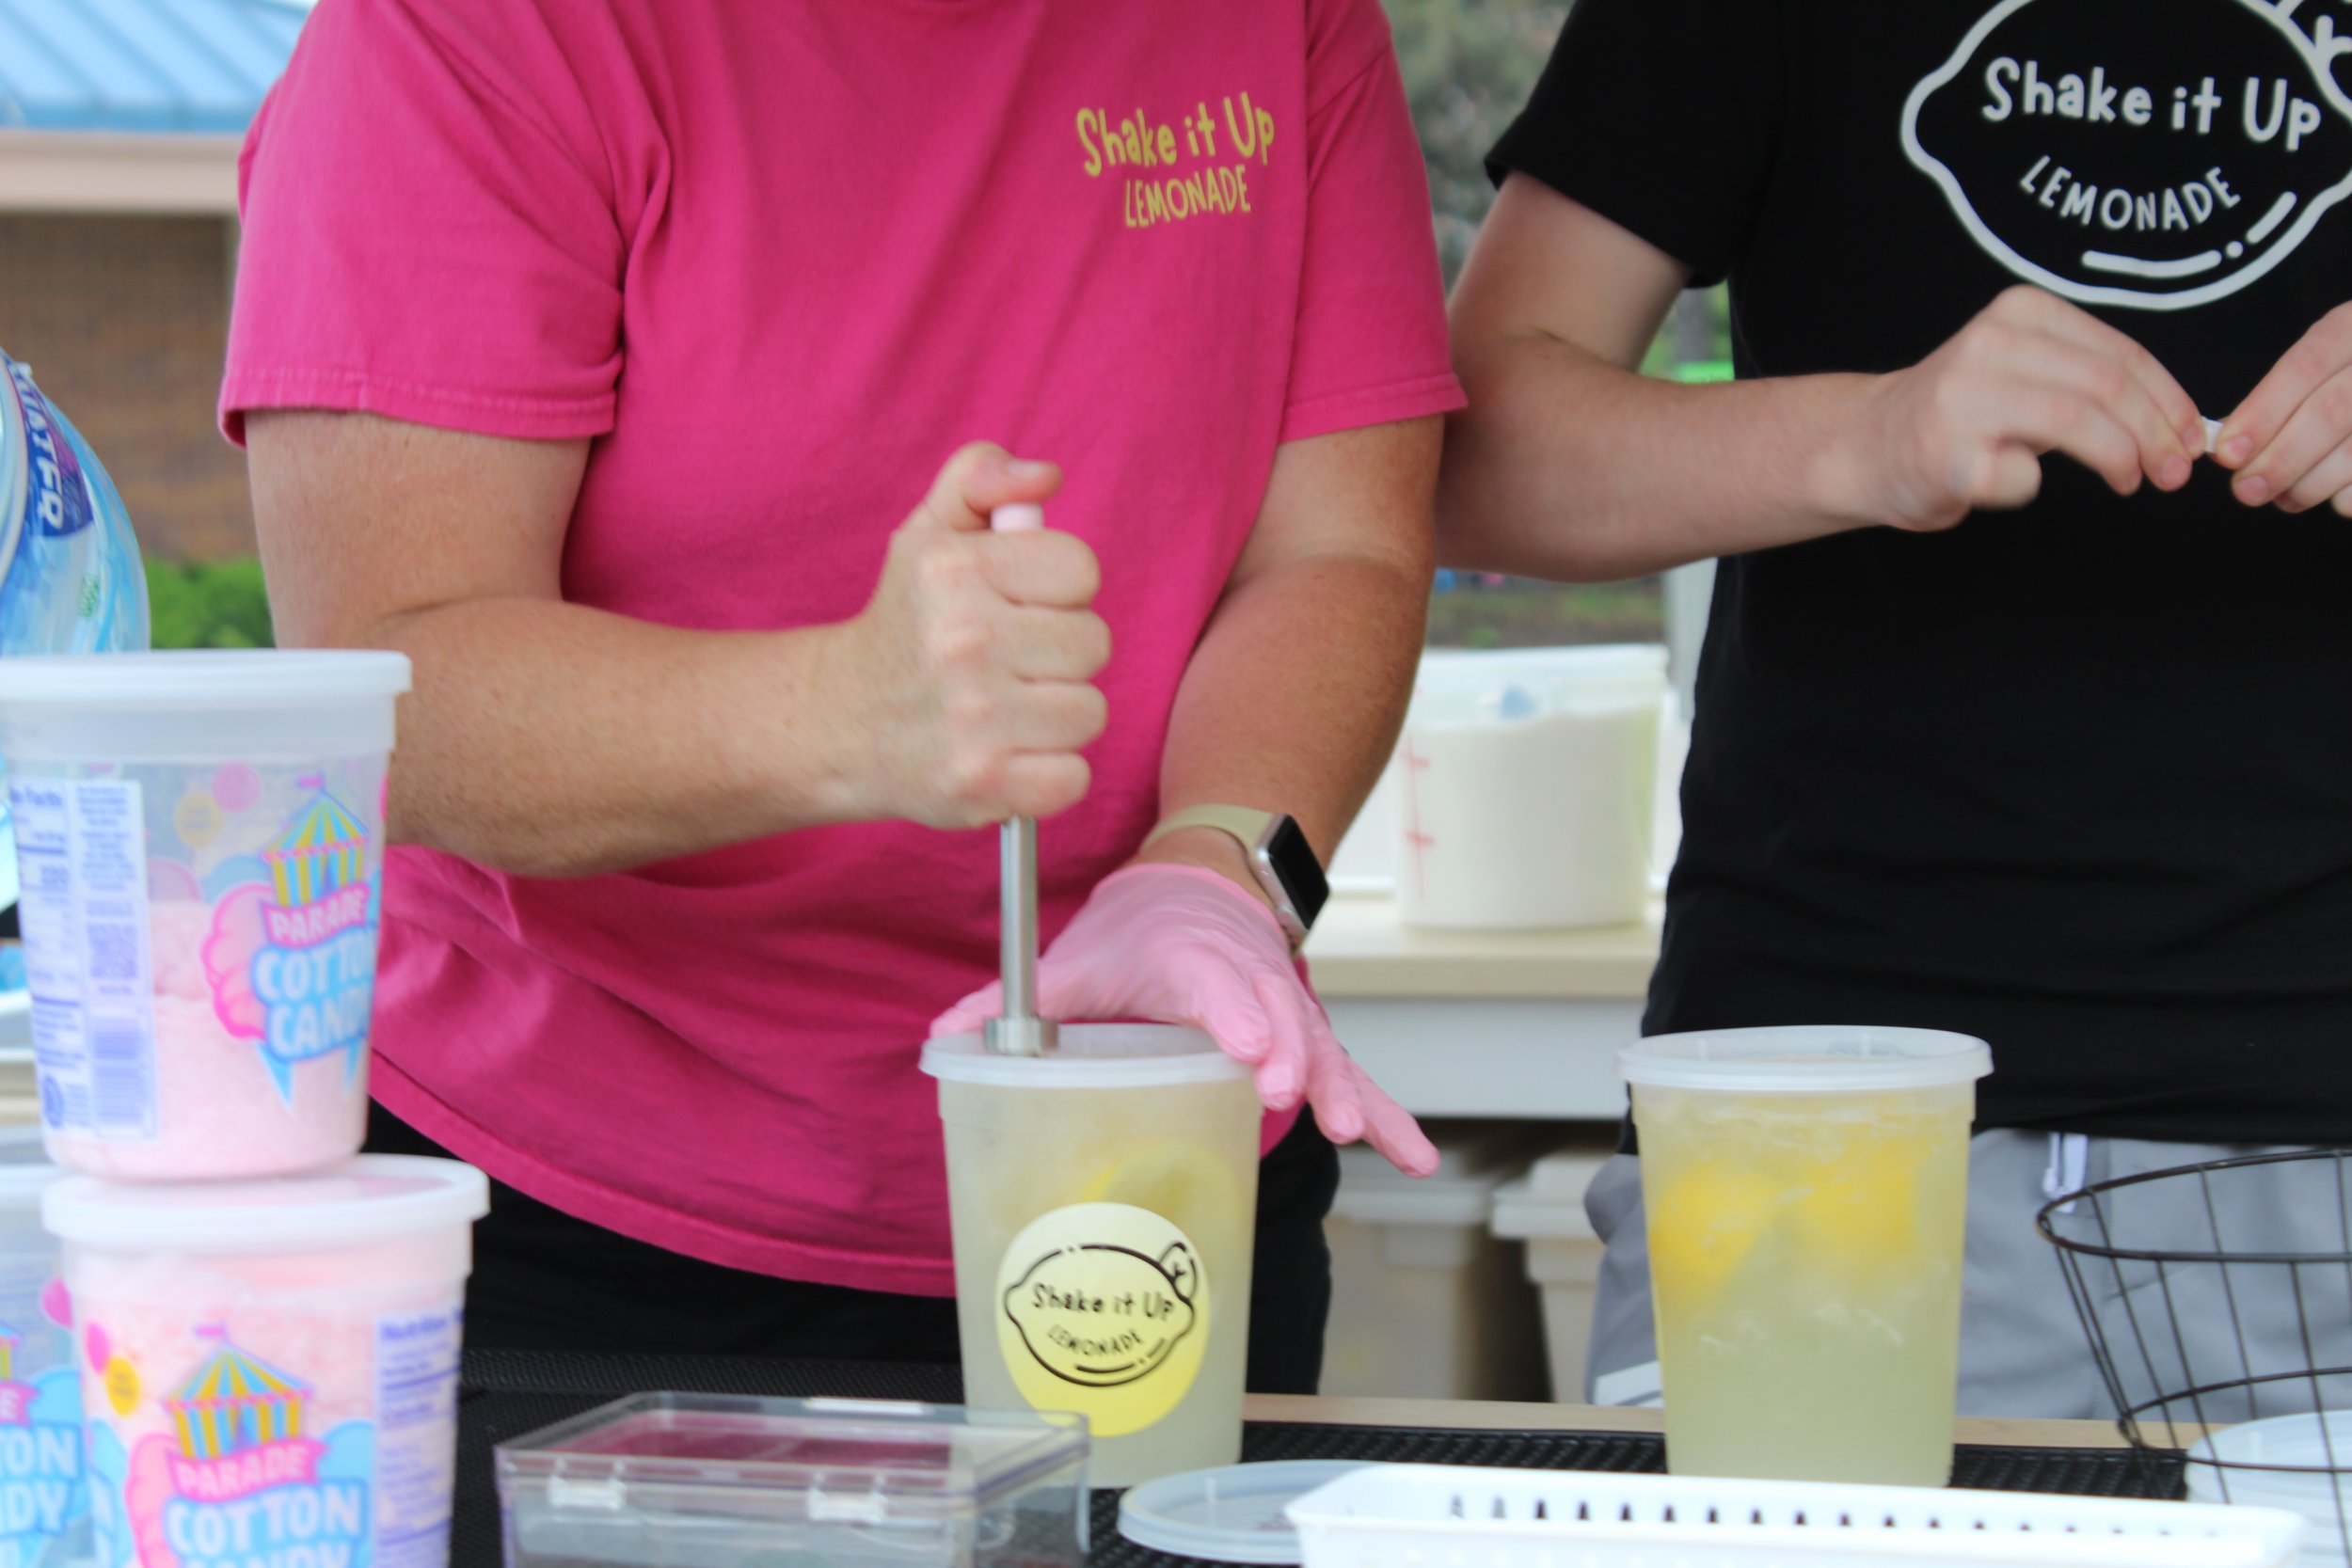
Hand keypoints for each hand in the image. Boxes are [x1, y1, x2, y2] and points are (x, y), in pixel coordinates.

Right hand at [830, 443, 1109, 827]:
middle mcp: (963, 642)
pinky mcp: (981, 784)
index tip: (1016, 605)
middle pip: (1093, 643)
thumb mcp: (929, 535)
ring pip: (1089, 711)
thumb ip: (981, 479)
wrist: (837, 724)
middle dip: (1059, 653)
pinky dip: (1049, 774)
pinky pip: (1073, 777)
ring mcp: (973, 720)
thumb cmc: (906, 625)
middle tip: (1008, 662)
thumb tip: (1045, 478)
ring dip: (1056, 715)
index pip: (1081, 569)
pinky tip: (1008, 755)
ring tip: (1005, 709)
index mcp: (956, 571)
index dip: (1057, 589)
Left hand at [929, 863, 1440, 1176]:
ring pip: (1324, 1047)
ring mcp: (1288, 1010)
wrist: (1203, 880)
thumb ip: (1011, 1001)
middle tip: (1294, 1095)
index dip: (1234, 1014)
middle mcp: (1248, 981)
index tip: (1250, 1049)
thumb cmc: (1135, 931)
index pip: (1214, 985)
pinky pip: (1354, 1076)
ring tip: (1355, 1132)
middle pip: (1280, 1017)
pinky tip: (1416, 1157)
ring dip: (1342, 1089)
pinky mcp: (1309, 1038)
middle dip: (1292, 1055)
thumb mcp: (1071, 958)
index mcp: (1188, 959)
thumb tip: (938, 1038)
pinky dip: (1386, 1114)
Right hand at [1839, 286, 2201, 530]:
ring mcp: (1962, 397)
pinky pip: (2021, 474)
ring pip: (2076, 423)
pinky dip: (2034, 485)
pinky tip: (2020, 481)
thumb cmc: (1963, 417)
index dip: (2170, 403)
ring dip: (2120, 460)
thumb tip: (2180, 425)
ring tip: (2130, 481)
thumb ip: (2092, 381)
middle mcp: (1989, 343)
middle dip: (2155, 436)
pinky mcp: (1943, 453)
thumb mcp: (2029, 372)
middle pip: (2107, 388)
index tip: (2189, 439)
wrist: (1867, 446)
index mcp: (2020, 312)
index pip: (2122, 355)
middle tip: (2170, 473)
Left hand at [2214, 303, 2351, 514]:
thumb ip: (2277, 398)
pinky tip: (2332, 495)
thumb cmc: (2347, 378)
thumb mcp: (2324, 363)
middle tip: (2246, 491)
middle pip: (2330, 412)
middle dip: (2281, 459)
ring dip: (2309, 485)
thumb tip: (2227, 447)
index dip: (2262, 414)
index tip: (2227, 454)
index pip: (2305, 367)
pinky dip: (2346, 497)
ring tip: (2283, 498)